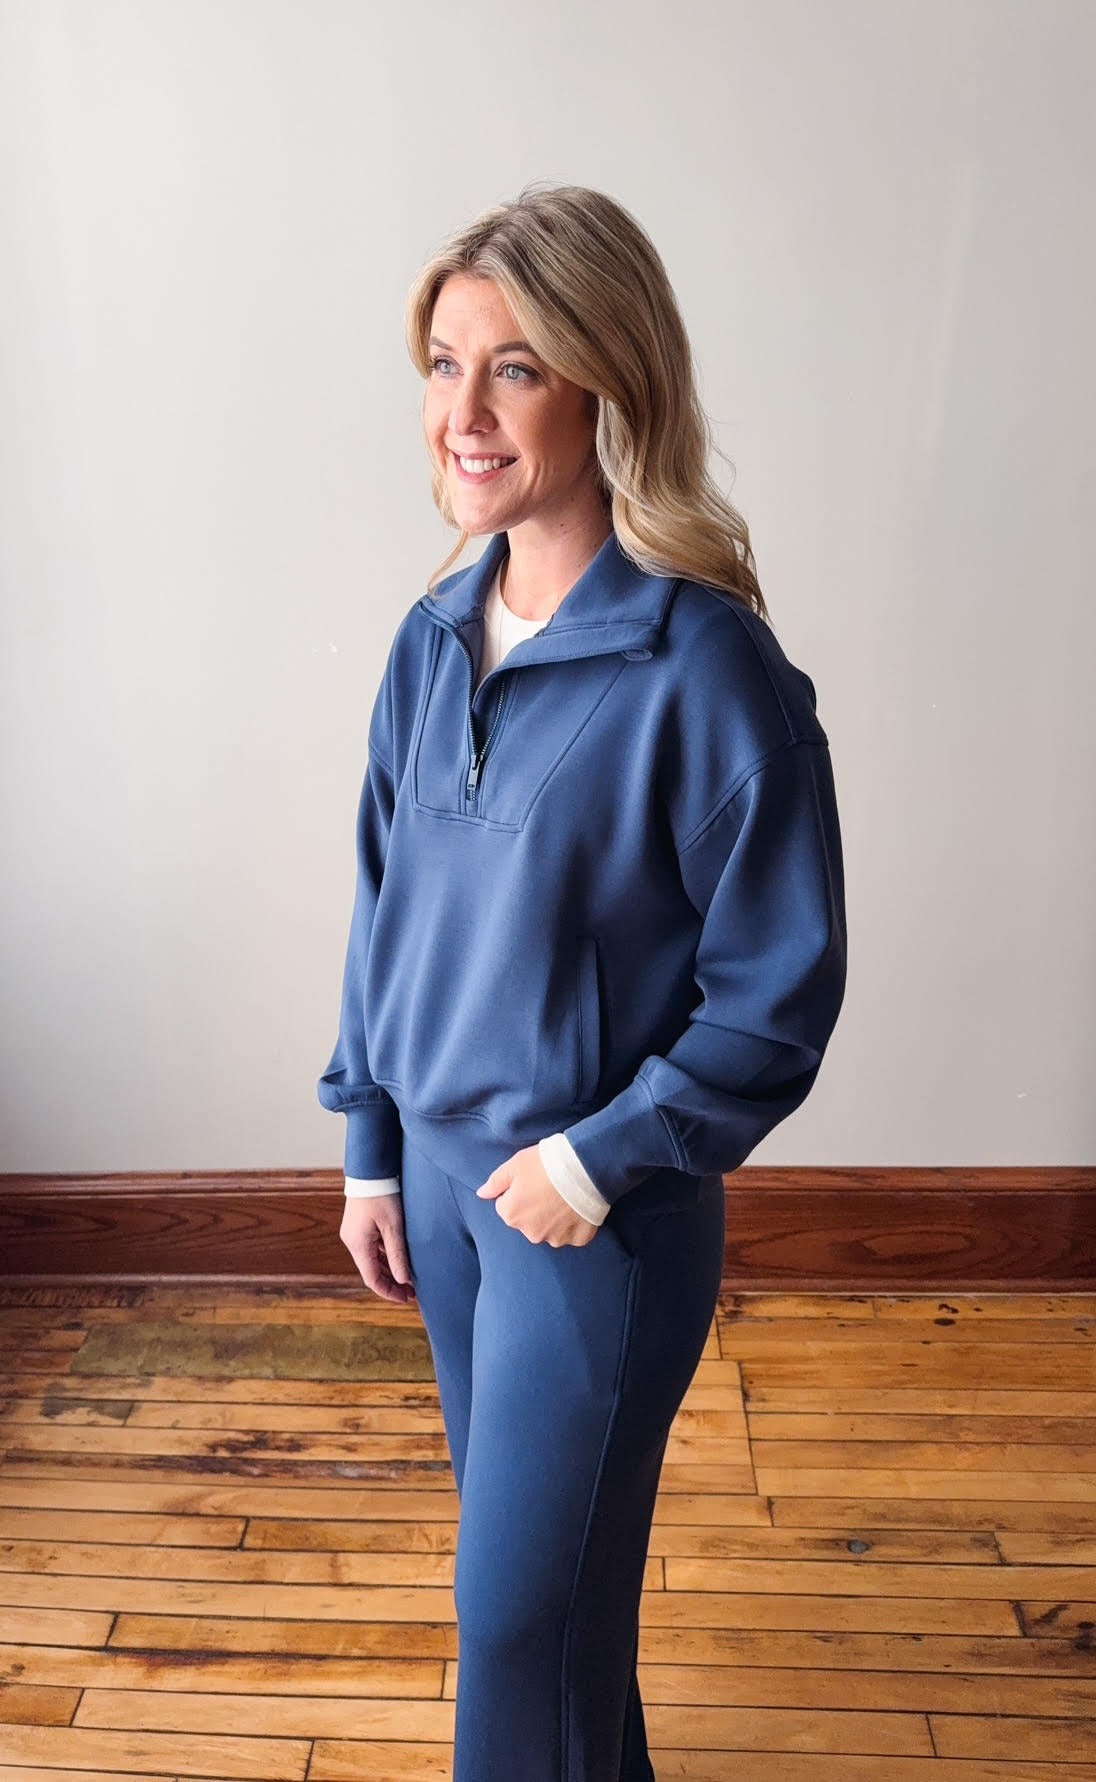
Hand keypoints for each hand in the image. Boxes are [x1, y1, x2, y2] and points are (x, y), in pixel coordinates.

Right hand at [339, 1195, 416, 1303]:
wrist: (371, 1170)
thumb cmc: (383, 1194)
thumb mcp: (394, 1226)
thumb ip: (397, 1254)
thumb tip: (403, 1280)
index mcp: (358, 1244)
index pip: (372, 1279)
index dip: (389, 1292)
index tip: (406, 1299)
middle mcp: (352, 1242)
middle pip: (371, 1272)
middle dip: (391, 1283)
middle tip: (412, 1292)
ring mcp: (354, 1234)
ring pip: (371, 1261)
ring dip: (388, 1271)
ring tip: (409, 1279)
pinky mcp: (359, 1227)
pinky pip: (371, 1249)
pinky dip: (384, 1258)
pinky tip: (399, 1260)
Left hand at [476, 1144, 600, 1247]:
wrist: (585, 1168)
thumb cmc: (546, 1164)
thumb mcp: (515, 1165)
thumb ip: (495, 1182)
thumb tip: (481, 1194)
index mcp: (511, 1215)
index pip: (506, 1206)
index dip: (518, 1192)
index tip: (531, 1182)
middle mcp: (530, 1233)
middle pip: (527, 1221)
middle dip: (535, 1208)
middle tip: (548, 1188)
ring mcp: (555, 1238)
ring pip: (549, 1230)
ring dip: (554, 1218)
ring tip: (565, 1197)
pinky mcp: (577, 1240)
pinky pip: (571, 1234)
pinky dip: (573, 1224)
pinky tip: (577, 1207)